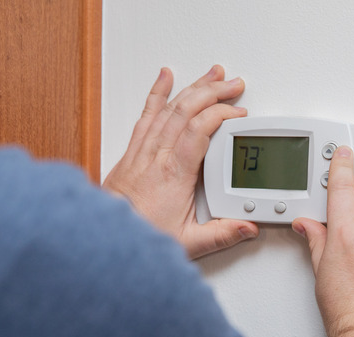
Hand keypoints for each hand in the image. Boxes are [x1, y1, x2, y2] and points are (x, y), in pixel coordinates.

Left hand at [103, 65, 258, 258]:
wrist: (105, 236)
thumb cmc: (142, 236)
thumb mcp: (188, 243)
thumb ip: (221, 234)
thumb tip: (247, 227)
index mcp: (175, 174)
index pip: (199, 131)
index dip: (221, 115)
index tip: (238, 114)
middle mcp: (157, 157)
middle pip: (186, 111)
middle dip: (213, 92)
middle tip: (234, 85)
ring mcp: (143, 151)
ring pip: (169, 108)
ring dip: (193, 88)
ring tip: (212, 75)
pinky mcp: (132, 152)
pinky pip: (146, 115)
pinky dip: (157, 93)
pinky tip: (164, 78)